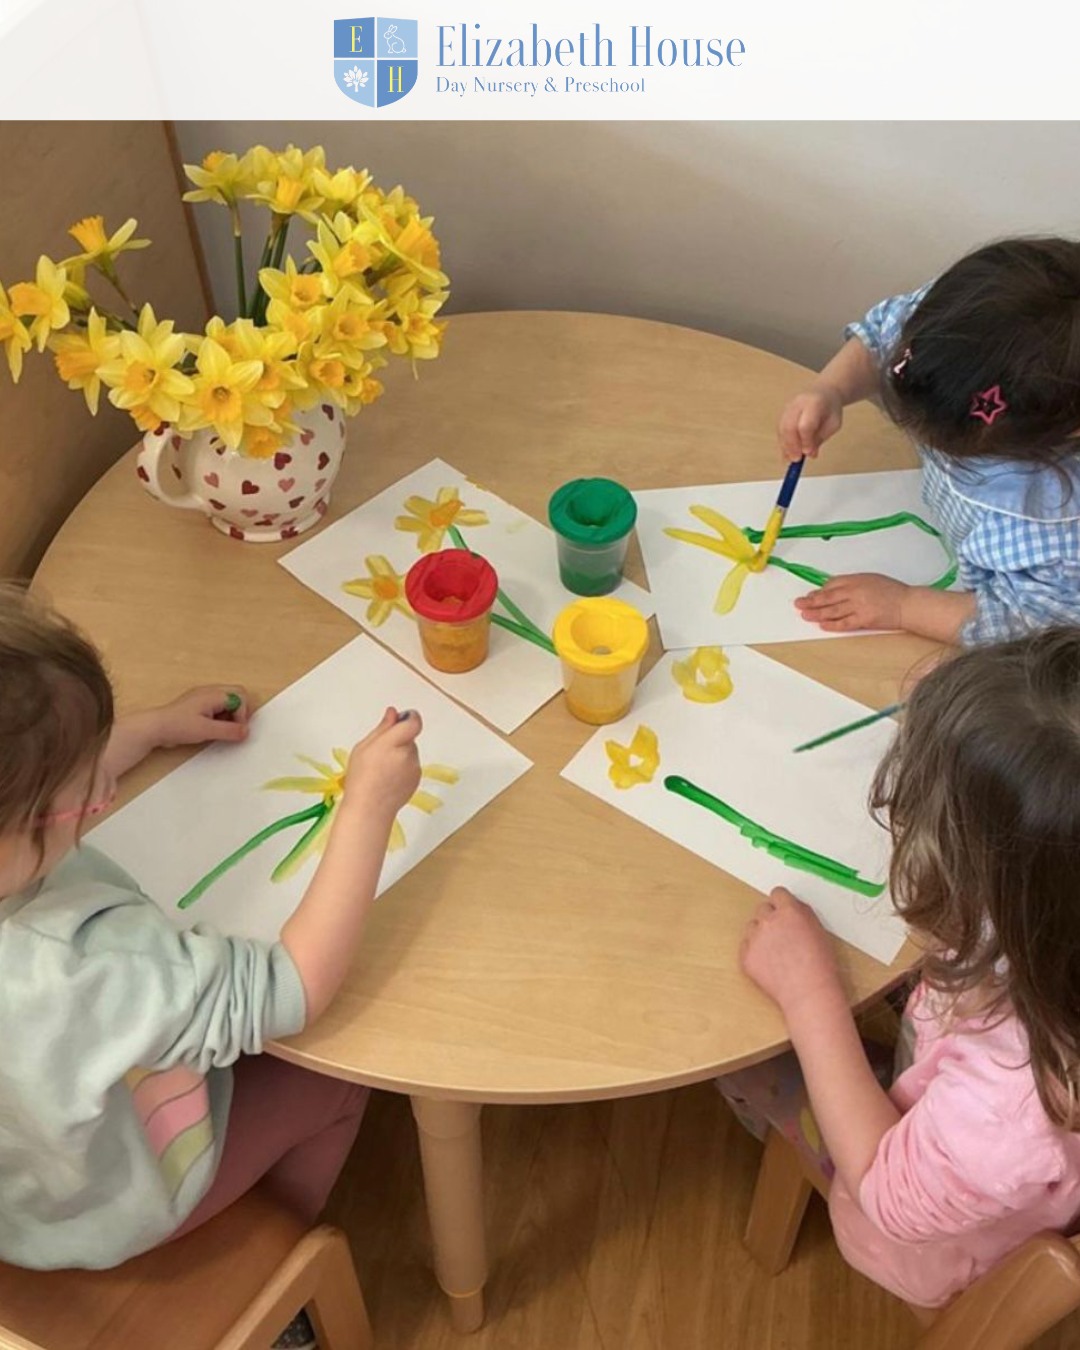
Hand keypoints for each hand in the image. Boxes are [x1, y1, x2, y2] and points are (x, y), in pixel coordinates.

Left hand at [152, 686, 250, 747]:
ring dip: (230, 716)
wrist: (154, 728)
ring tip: (220, 729)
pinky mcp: (199, 706)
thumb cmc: (177, 725)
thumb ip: (229, 731)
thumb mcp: (206, 731)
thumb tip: (246, 731)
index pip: (241, 698)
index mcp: (213, 694)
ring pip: (228, 701)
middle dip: (240, 712)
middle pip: (237, 695)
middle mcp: (210, 692)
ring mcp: (204, 698)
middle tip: (234, 727)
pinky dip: (220, 718)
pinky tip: (211, 729)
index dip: (242, 716)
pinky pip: (218, 707)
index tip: (236, 731)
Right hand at [342, 708, 421, 820]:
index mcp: (393, 743)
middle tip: (379, 752)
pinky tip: (388, 778)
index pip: (414, 722)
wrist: (369, 809)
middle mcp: (408, 754)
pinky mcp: (417, 779)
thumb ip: (382, 728)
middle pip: (409, 738)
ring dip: (400, 754)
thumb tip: (393, 713)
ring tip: (382, 769)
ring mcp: (414, 767)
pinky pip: (411, 766)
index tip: (401, 718)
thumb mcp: (363, 748)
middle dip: (398, 740)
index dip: (410, 717)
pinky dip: (402, 768)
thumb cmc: (360, 778)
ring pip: (410, 752)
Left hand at [740, 887, 841, 1016]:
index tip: (783, 910)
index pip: (777, 894)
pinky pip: (746, 947)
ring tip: (776, 952)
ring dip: (761, 934)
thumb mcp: (819, 930)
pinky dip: (755, 953)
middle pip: (762, 909)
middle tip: (781, 935)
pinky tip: (770, 964)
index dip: (782, 903)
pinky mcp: (746, 956)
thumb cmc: (820, 965)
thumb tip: (792, 907)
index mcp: (789, 911)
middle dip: (771, 918)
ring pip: (752, 927)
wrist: (808, 992)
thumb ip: (802, 914)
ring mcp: (754, 938)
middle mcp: (768, 921)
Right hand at [778, 386, 843, 461]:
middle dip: (791, 446)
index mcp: (814, 403)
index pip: (805, 425)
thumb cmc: (830, 408)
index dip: (805, 441)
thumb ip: (821, 438)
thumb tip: (809, 454)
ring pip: (782, 429)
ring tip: (790, 459)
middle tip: (796, 459)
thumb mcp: (833, 424)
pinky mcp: (783, 413)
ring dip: (785, 446)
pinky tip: (786, 454)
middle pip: (789, 426)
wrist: (824, 391)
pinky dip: (782, 443)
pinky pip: (779, 430)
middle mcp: (798, 403)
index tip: (808, 453)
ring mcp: (788, 407)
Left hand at [795, 573, 907, 632]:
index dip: (819, 591)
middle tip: (799, 604)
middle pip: (828, 597)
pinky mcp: (864, 620)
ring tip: (805, 615)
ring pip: (833, 610)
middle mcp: (855, 592)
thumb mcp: (870, 579)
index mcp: (856, 580)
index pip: (832, 584)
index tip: (810, 595)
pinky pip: (844, 623)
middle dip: (811, 601)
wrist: (908, 604)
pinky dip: (832, 624)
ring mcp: (859, 606)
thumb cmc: (891, 591)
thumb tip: (832, 589)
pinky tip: (822, 625)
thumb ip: (852, 583)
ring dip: (817, 613)